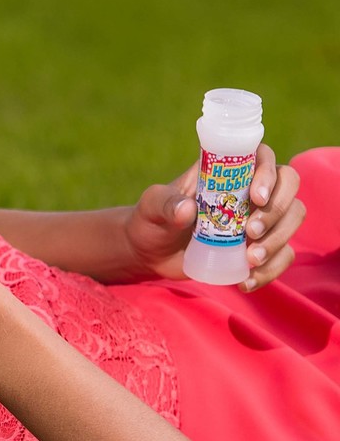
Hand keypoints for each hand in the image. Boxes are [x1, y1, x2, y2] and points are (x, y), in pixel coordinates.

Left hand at [125, 143, 304, 290]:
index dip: (268, 173)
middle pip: (288, 186)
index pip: (263, 157)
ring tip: (250, 259)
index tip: (256, 197)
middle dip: (277, 210)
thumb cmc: (151, 220)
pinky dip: (271, 269)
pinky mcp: (258, 247)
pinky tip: (246, 282)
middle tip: (250, 232)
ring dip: (278, 240)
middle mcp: (248, 191)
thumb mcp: (151, 207)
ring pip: (292, 219)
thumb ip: (164, 203)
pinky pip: (282, 255)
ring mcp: (258, 219)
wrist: (149, 252)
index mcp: (227, 172)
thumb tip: (188, 209)